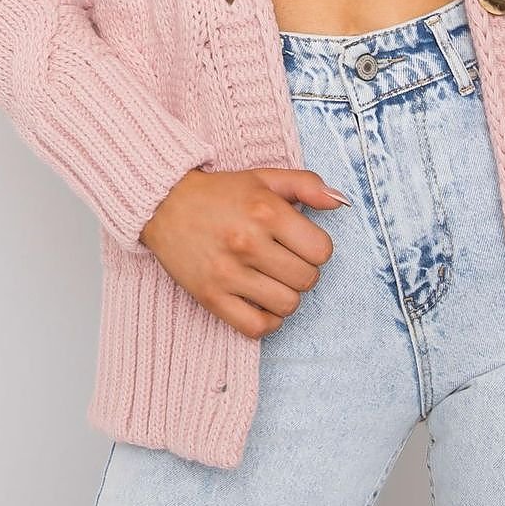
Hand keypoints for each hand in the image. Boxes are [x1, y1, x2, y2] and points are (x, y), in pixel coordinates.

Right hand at [138, 167, 346, 338]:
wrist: (164, 204)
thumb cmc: (220, 193)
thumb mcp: (264, 178)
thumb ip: (307, 185)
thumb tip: (341, 202)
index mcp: (266, 211)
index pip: (321, 250)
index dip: (318, 249)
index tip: (302, 244)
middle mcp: (248, 243)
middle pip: (307, 280)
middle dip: (304, 271)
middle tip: (286, 260)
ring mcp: (228, 273)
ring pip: (287, 305)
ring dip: (287, 296)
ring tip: (274, 280)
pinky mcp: (210, 297)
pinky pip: (256, 327)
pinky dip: (267, 321)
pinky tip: (262, 302)